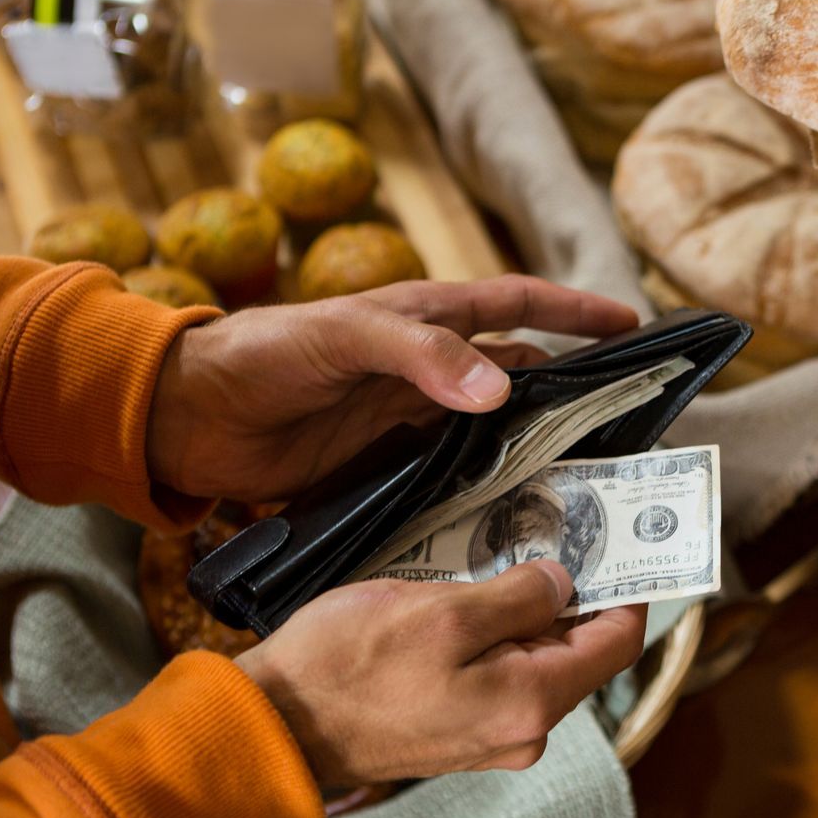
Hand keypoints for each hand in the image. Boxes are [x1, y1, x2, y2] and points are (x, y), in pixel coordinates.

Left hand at [147, 277, 636, 500]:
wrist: (185, 417)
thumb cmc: (259, 355)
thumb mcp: (342, 337)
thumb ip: (420, 355)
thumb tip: (501, 385)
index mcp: (424, 318)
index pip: (518, 304)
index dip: (575, 310)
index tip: (631, 323)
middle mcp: (428, 367)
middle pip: (520, 371)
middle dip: (574, 387)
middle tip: (630, 418)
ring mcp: (410, 419)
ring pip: (495, 429)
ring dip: (537, 446)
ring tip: (590, 476)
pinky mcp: (387, 466)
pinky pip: (456, 476)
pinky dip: (491, 489)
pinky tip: (519, 513)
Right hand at [235, 561, 645, 784]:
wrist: (273, 729)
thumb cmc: (349, 668)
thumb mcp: (442, 612)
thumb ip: (518, 598)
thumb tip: (564, 583)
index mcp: (533, 703)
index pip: (617, 643)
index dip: (629, 587)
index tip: (628, 540)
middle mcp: (524, 731)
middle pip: (580, 650)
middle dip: (578, 591)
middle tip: (569, 528)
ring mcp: (490, 736)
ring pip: (538, 659)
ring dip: (533, 609)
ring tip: (517, 550)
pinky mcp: (457, 731)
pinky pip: (500, 673)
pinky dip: (500, 633)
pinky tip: (477, 593)